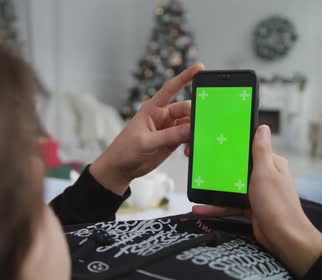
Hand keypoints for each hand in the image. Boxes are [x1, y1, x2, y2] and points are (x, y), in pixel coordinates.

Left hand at [90, 63, 204, 194]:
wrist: (120, 168)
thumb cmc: (125, 150)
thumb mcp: (146, 142)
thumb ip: (169, 135)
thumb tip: (191, 129)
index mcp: (153, 108)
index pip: (171, 88)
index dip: (185, 77)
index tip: (200, 68)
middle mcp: (162, 116)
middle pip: (186, 110)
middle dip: (195, 117)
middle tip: (201, 127)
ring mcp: (169, 129)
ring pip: (189, 125)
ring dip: (194, 133)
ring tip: (193, 145)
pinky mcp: (172, 142)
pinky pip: (187, 138)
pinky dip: (191, 143)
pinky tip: (189, 151)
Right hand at [192, 125, 321, 277]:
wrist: (284, 238)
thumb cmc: (276, 204)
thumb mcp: (265, 172)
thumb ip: (261, 150)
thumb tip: (263, 127)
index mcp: (271, 163)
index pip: (250, 149)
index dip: (232, 146)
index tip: (213, 142)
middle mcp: (265, 176)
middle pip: (237, 167)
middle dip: (219, 167)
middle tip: (198, 163)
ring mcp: (257, 192)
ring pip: (231, 186)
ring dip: (214, 189)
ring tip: (195, 185)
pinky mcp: (250, 208)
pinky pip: (230, 204)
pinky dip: (216, 206)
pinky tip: (200, 208)